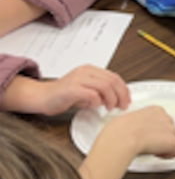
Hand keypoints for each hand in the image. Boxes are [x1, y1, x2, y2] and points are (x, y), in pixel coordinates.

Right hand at [2, 66, 130, 116]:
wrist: (43, 97)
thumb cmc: (64, 96)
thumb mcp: (87, 91)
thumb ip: (101, 92)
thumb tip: (117, 99)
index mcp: (90, 70)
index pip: (114, 77)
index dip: (124, 89)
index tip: (127, 100)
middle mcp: (85, 71)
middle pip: (112, 81)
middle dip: (121, 95)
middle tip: (122, 106)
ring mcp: (78, 79)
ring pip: (105, 86)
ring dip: (111, 99)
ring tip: (110, 108)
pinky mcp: (72, 89)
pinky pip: (92, 94)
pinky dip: (97, 102)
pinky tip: (94, 106)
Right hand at [104, 105, 174, 159]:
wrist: (123, 136)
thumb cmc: (121, 130)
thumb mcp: (131, 120)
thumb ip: (142, 123)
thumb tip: (140, 131)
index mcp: (156, 110)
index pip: (164, 122)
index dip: (157, 132)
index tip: (151, 137)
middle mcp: (166, 117)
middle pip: (171, 131)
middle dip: (163, 139)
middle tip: (152, 145)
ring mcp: (171, 129)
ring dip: (166, 147)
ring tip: (153, 150)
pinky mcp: (173, 141)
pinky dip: (168, 156)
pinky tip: (156, 154)